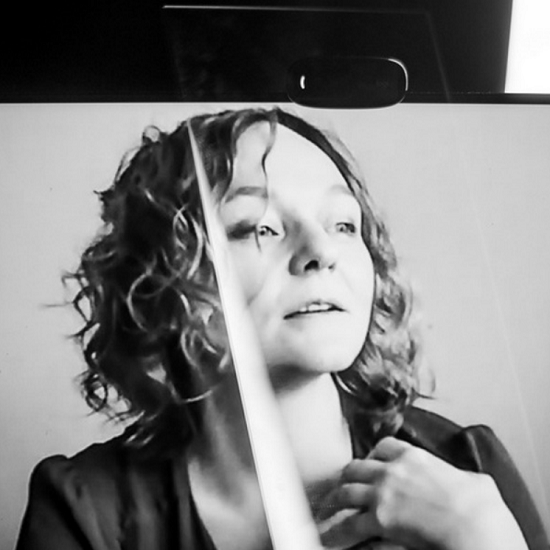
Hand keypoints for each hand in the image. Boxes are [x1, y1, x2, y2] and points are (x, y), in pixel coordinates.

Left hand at [317, 437, 527, 549]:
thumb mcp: (474, 481)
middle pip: (357, 467)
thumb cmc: (481, 508)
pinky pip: (348, 525)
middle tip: (343, 487)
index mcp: (415, 457)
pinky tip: (328, 537)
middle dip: (348, 477)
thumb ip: (463, 477)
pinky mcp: (379, 519)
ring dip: (335, 501)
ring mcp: (383, 493)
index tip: (370, 463)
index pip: (385, 446)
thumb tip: (473, 483)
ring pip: (346, 491)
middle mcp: (393, 470)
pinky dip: (335, 532)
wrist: (475, 525)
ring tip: (328, 509)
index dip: (374, 455)